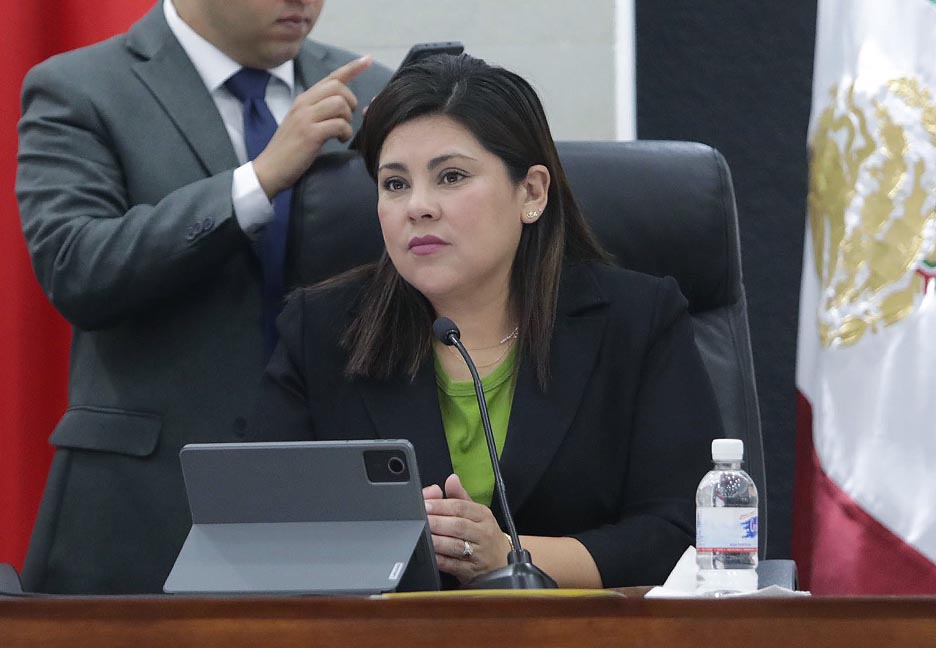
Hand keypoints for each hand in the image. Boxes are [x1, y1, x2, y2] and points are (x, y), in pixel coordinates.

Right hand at [253, 55, 372, 197]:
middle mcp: (303, 104)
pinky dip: (344, 132)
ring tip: (342, 133)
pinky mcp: (310, 134)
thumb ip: (319, 112)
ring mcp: (305, 118)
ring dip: (348, 120)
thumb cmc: (290, 150)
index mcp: (303, 99)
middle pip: (338, 87)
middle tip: (347, 118)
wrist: (270, 169)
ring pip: (340, 104)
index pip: (331, 77)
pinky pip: (338, 124)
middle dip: (351, 101)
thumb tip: (343, 107)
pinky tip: (339, 140)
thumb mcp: (302, 123)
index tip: (367, 60)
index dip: (352, 68)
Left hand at [423, 474, 511, 582]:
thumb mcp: (477, 514)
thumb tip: (451, 479)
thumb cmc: (485, 535)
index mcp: (483, 515)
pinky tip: (430, 553)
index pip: (461, 507)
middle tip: (420, 519)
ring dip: (437, 540)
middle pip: (457, 525)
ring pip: (455, 545)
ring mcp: (478, 553)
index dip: (441, 505)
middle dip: (437, 522)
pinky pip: (453, 565)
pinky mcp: (471, 571)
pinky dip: (440, 559)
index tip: (425, 504)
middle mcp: (483, 533)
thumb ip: (460, 497)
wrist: (502, 562)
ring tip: (423, 534)